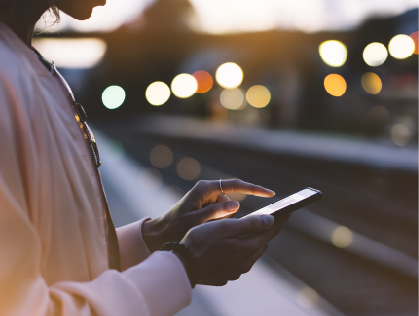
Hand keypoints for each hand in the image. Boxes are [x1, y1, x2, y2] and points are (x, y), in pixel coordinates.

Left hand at [142, 179, 274, 252]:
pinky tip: (205, 228)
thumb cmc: (175, 227)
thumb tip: (237, 205)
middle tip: (215, 223)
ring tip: (203, 227)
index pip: (235, 185)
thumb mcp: (195, 221)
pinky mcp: (206, 206)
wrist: (160, 233)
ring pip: (226, 208)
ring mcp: (207, 198)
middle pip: (231, 198)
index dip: (254, 189)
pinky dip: (218, 221)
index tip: (269, 193)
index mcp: (204, 189)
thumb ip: (215, 213)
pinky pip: (220, 213)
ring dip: (221, 219)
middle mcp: (207, 190)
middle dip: (229, 213)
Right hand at [181, 214, 288, 285]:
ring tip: (246, 230)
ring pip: (250, 252)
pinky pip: (238, 260)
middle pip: (261, 243)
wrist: (182, 264)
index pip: (270, 232)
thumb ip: (250, 223)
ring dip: (250, 241)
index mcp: (248, 248)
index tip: (287, 211)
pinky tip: (230, 245)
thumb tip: (271, 220)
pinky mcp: (226, 275)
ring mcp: (236, 271)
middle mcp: (245, 263)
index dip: (279, 220)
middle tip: (264, 218)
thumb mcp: (226, 226)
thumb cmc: (201, 241)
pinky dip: (238, 251)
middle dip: (263, 230)